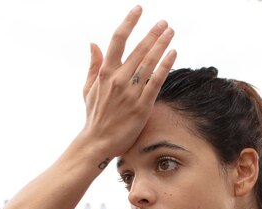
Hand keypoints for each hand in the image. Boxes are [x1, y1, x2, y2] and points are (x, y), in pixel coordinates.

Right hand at [81, 6, 176, 159]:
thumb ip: (93, 66)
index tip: (139, 9)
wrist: (98, 142)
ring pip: (150, 63)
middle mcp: (119, 80)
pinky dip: (165, 66)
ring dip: (161, 45)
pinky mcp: (143, 106)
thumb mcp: (88, 89)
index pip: (118, 40)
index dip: (129, 22)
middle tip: (164, 23)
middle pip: (139, 49)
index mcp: (105, 73)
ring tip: (170, 32)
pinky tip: (173, 54)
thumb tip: (93, 44)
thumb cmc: (94, 116)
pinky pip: (157, 82)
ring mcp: (131, 93)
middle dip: (153, 33)